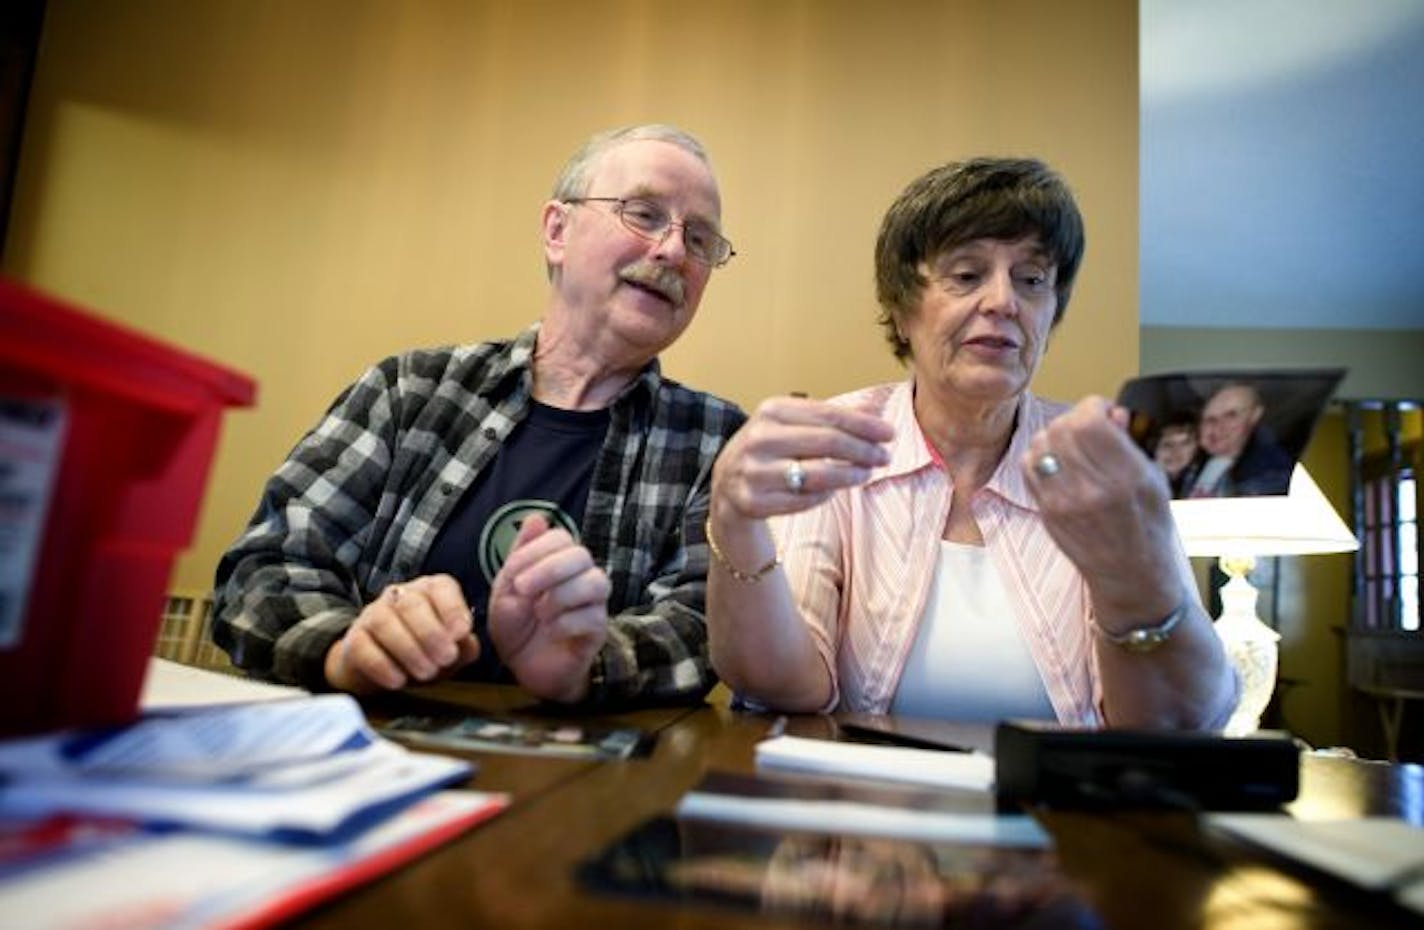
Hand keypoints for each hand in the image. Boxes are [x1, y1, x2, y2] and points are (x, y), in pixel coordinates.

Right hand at [324, 574, 480, 692]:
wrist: (381, 668)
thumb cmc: (424, 652)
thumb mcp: (451, 651)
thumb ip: (464, 647)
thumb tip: (467, 645)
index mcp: (430, 591)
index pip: (441, 587)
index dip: (453, 609)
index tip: (461, 633)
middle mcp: (400, 596)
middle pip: (412, 604)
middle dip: (431, 633)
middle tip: (445, 659)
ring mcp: (372, 614)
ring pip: (384, 621)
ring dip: (408, 649)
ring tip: (426, 673)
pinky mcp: (353, 639)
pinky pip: (362, 646)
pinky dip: (382, 665)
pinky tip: (398, 681)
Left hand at [487, 515, 610, 702]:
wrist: (524, 668)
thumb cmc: (516, 625)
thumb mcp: (506, 589)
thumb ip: (520, 555)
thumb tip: (537, 517)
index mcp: (558, 563)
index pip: (561, 538)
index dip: (537, 550)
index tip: (512, 573)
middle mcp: (582, 577)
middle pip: (581, 555)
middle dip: (548, 569)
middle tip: (522, 589)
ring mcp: (594, 603)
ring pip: (595, 582)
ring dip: (560, 595)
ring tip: (539, 612)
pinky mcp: (599, 630)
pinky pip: (593, 616)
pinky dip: (566, 622)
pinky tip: (550, 630)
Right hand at [711, 395, 892, 521]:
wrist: (726, 484)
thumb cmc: (769, 449)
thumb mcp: (791, 423)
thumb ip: (830, 417)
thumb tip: (877, 410)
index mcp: (771, 410)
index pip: (829, 415)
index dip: (864, 425)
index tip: (890, 434)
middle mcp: (759, 438)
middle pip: (828, 442)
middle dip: (863, 450)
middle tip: (884, 456)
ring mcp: (754, 472)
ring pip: (818, 475)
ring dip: (851, 475)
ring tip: (866, 473)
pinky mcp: (753, 501)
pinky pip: (805, 500)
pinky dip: (826, 495)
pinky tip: (834, 489)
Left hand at [1022, 396, 1181, 618]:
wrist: (1129, 574)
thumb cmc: (1148, 528)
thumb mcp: (1155, 481)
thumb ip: (1131, 444)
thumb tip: (1113, 413)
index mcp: (1127, 477)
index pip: (1091, 422)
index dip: (1093, 407)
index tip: (1102, 411)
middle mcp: (1092, 488)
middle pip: (1062, 429)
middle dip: (1074, 418)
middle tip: (1087, 427)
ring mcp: (1064, 501)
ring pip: (1041, 444)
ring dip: (1055, 435)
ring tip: (1072, 445)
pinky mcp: (1046, 511)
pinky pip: (1029, 467)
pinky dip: (1040, 456)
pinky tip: (1057, 462)